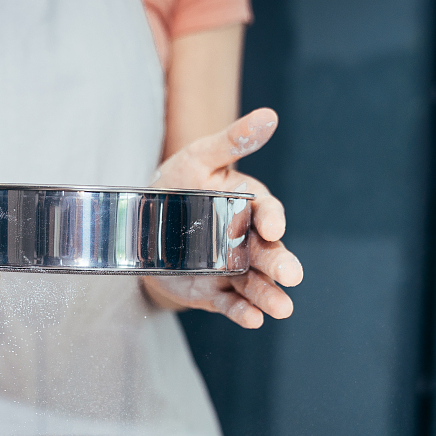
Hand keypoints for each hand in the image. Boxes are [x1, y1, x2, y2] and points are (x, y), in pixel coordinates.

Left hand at [141, 108, 301, 327]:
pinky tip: (254, 319)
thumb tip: (269, 116)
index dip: (272, 220)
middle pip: (267, 253)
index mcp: (249, 206)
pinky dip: (243, 313)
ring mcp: (232, 268)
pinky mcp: (215, 291)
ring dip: (269, 296)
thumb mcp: (200, 158)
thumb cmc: (177, 184)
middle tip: (292, 276)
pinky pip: (231, 304)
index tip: (272, 227)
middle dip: (280, 264)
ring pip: (255, 284)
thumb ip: (233, 141)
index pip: (268, 212)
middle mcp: (246, 239)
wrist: (142, 224)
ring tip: (282, 308)